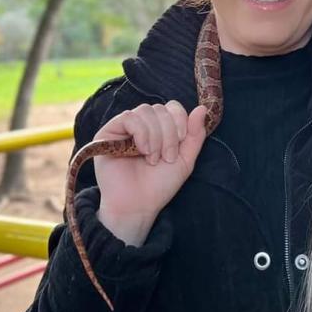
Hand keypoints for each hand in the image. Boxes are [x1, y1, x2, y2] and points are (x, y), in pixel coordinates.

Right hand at [94, 101, 206, 244]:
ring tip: (153, 158)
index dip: (180, 120)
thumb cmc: (160, 184)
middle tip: (167, 157)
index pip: (172, 107)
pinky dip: (141, 133)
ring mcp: (124, 128)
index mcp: (160, 128)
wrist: (138, 205)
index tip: (181, 141)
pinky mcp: (108, 132)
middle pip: (160, 108)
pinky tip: (142, 151)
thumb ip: (195, 134)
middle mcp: (142, 124)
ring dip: (155, 136)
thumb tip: (202, 108)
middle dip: (169, 133)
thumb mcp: (185, 159)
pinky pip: (129, 117)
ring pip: (145, 111)